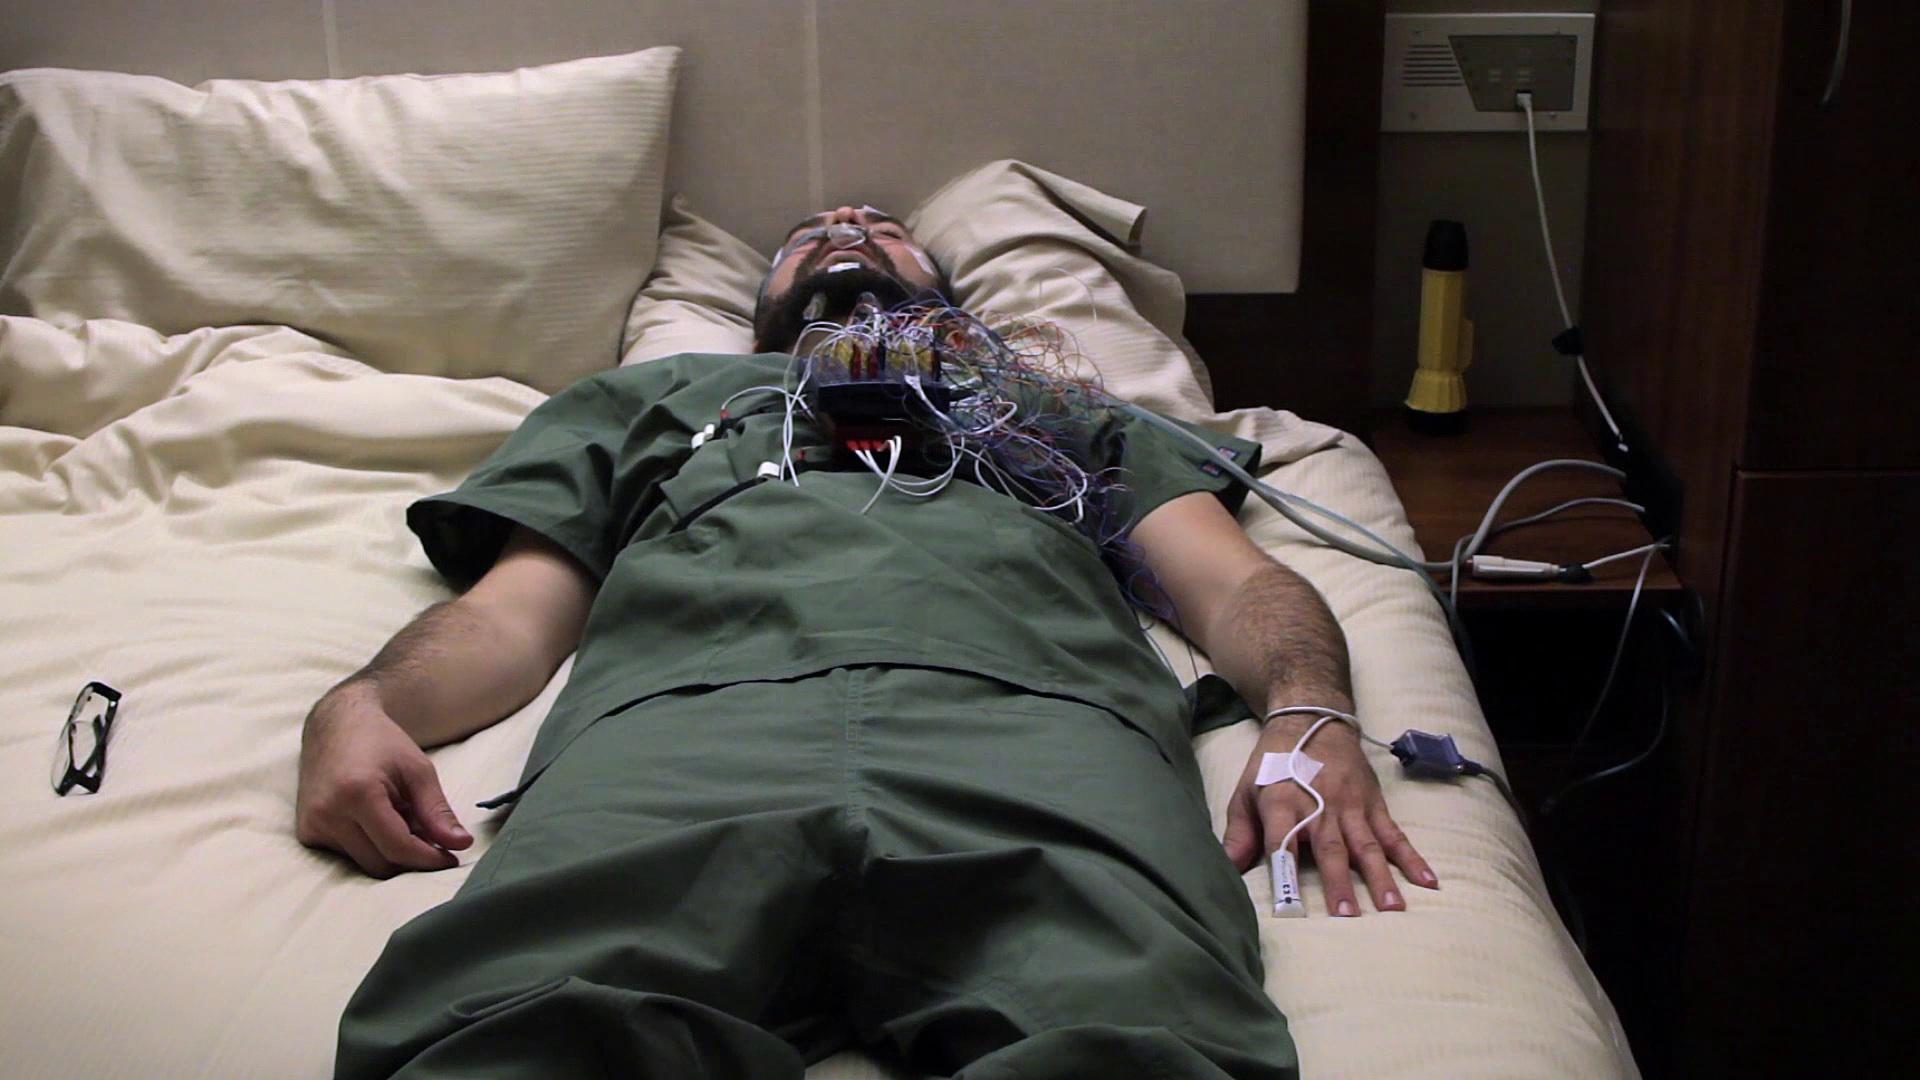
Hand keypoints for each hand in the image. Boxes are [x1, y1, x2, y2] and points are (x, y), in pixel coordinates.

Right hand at [295, 682, 472, 877]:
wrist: (336, 726)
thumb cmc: (381, 743)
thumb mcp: (418, 771)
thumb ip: (437, 811)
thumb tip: (461, 845)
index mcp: (357, 794)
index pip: (398, 847)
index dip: (429, 859)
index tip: (452, 858)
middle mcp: (327, 814)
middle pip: (381, 865)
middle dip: (410, 856)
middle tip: (428, 832)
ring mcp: (312, 825)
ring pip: (365, 864)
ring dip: (390, 851)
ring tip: (398, 816)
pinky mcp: (306, 832)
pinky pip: (347, 857)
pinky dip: (370, 846)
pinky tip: (375, 819)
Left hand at [1223, 714, 1437, 914]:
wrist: (1311, 720)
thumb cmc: (1274, 763)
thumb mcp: (1246, 791)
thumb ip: (1239, 833)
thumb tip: (1229, 871)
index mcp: (1283, 803)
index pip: (1283, 841)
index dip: (1285, 872)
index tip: (1290, 906)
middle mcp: (1320, 806)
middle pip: (1330, 848)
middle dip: (1339, 883)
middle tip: (1347, 918)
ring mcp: (1351, 806)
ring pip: (1367, 846)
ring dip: (1380, 878)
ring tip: (1393, 909)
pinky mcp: (1374, 804)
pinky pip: (1394, 835)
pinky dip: (1412, 858)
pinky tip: (1427, 881)